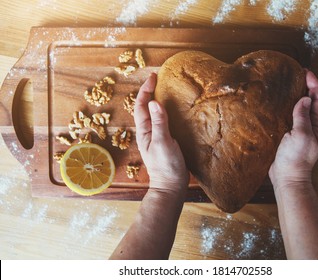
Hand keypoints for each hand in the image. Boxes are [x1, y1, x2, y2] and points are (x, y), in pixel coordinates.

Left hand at [134, 73, 188, 193]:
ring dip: (158, 100)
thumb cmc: (166, 166)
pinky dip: (167, 111)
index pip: (141, 106)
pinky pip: (164, 121)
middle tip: (159, 79)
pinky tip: (176, 109)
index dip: (145, 90)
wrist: (171, 186)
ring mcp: (157, 136)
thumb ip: (159, 123)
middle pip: (146, 107)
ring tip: (166, 89)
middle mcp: (149, 132)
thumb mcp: (163, 142)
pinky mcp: (167, 140)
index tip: (153, 77)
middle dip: (150, 92)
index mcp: (144, 131)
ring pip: (155, 114)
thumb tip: (154, 102)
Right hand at [269, 70, 317, 189]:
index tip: (306, 72)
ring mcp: (301, 132)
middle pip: (312, 102)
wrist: (287, 177)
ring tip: (289, 85)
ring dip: (298, 96)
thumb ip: (302, 116)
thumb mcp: (301, 135)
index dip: (314, 85)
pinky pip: (291, 117)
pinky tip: (279, 105)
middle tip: (298, 75)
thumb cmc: (296, 158)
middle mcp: (311, 127)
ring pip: (302, 109)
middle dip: (307, 88)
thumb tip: (305, 99)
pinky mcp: (290, 136)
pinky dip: (288, 108)